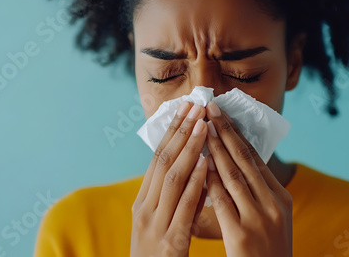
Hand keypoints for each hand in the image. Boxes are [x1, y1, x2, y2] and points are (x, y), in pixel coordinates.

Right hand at [131, 101, 208, 256]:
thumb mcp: (159, 223)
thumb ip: (171, 198)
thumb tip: (192, 168)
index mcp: (142, 202)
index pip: (157, 158)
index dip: (172, 132)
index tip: (186, 109)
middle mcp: (144, 209)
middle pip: (162, 161)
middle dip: (180, 131)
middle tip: (196, 105)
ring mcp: (154, 225)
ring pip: (172, 178)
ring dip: (189, 149)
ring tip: (204, 125)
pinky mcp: (169, 243)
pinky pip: (183, 208)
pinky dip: (195, 183)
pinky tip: (207, 165)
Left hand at [205, 101, 292, 256]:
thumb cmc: (267, 250)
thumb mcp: (272, 217)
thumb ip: (258, 192)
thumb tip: (236, 163)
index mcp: (281, 197)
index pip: (256, 159)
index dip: (237, 135)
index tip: (222, 115)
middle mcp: (274, 203)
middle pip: (245, 160)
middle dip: (226, 131)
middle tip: (210, 107)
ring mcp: (260, 218)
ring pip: (233, 175)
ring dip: (215, 148)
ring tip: (203, 126)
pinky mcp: (243, 234)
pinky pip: (222, 200)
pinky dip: (210, 179)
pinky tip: (198, 163)